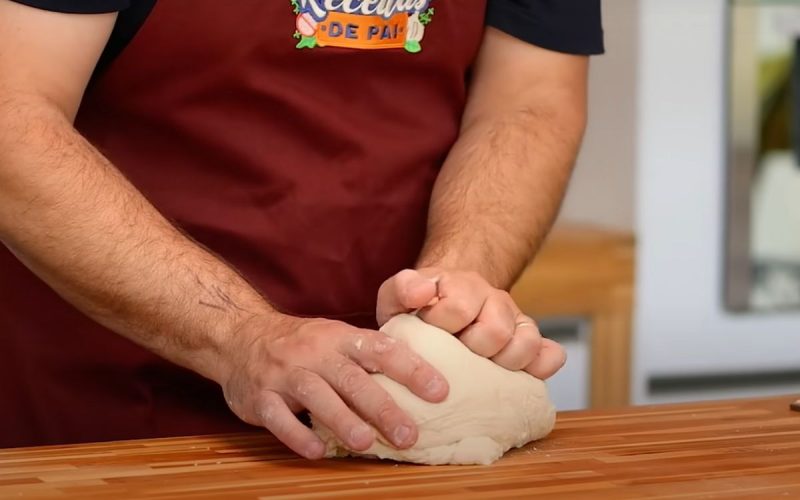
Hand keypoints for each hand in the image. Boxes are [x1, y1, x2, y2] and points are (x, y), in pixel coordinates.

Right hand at [218, 313, 448, 459]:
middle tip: (409, 434)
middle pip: (351, 378)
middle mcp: (314, 353)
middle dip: (382, 406)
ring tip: (366, 444)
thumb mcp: (334, 337)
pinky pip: (279, 417)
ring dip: (342, 420)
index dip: (411, 369)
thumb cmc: (301, 344)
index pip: (381, 349)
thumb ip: (368, 355)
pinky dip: (298, 435)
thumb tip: (420, 380)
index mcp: (339, 338)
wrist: (239, 337)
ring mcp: (284, 374)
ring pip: (316, 395)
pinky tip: (318, 452)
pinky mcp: (260, 397)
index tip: (440, 391)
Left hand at [377, 268, 565, 378]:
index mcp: (459, 285)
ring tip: (482, 367)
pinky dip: (540, 366)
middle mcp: (491, 297)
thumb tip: (423, 291)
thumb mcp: (397, 298)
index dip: (442, 326)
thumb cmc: (418, 311)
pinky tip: (522, 376)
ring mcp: (514, 318)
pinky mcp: (529, 339)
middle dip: (472, 349)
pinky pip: (550, 354)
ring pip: (525, 342)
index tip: (429, 331)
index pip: (458, 309)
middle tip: (455, 355)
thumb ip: (402, 289)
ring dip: (503, 362)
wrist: (445, 302)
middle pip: (495, 331)